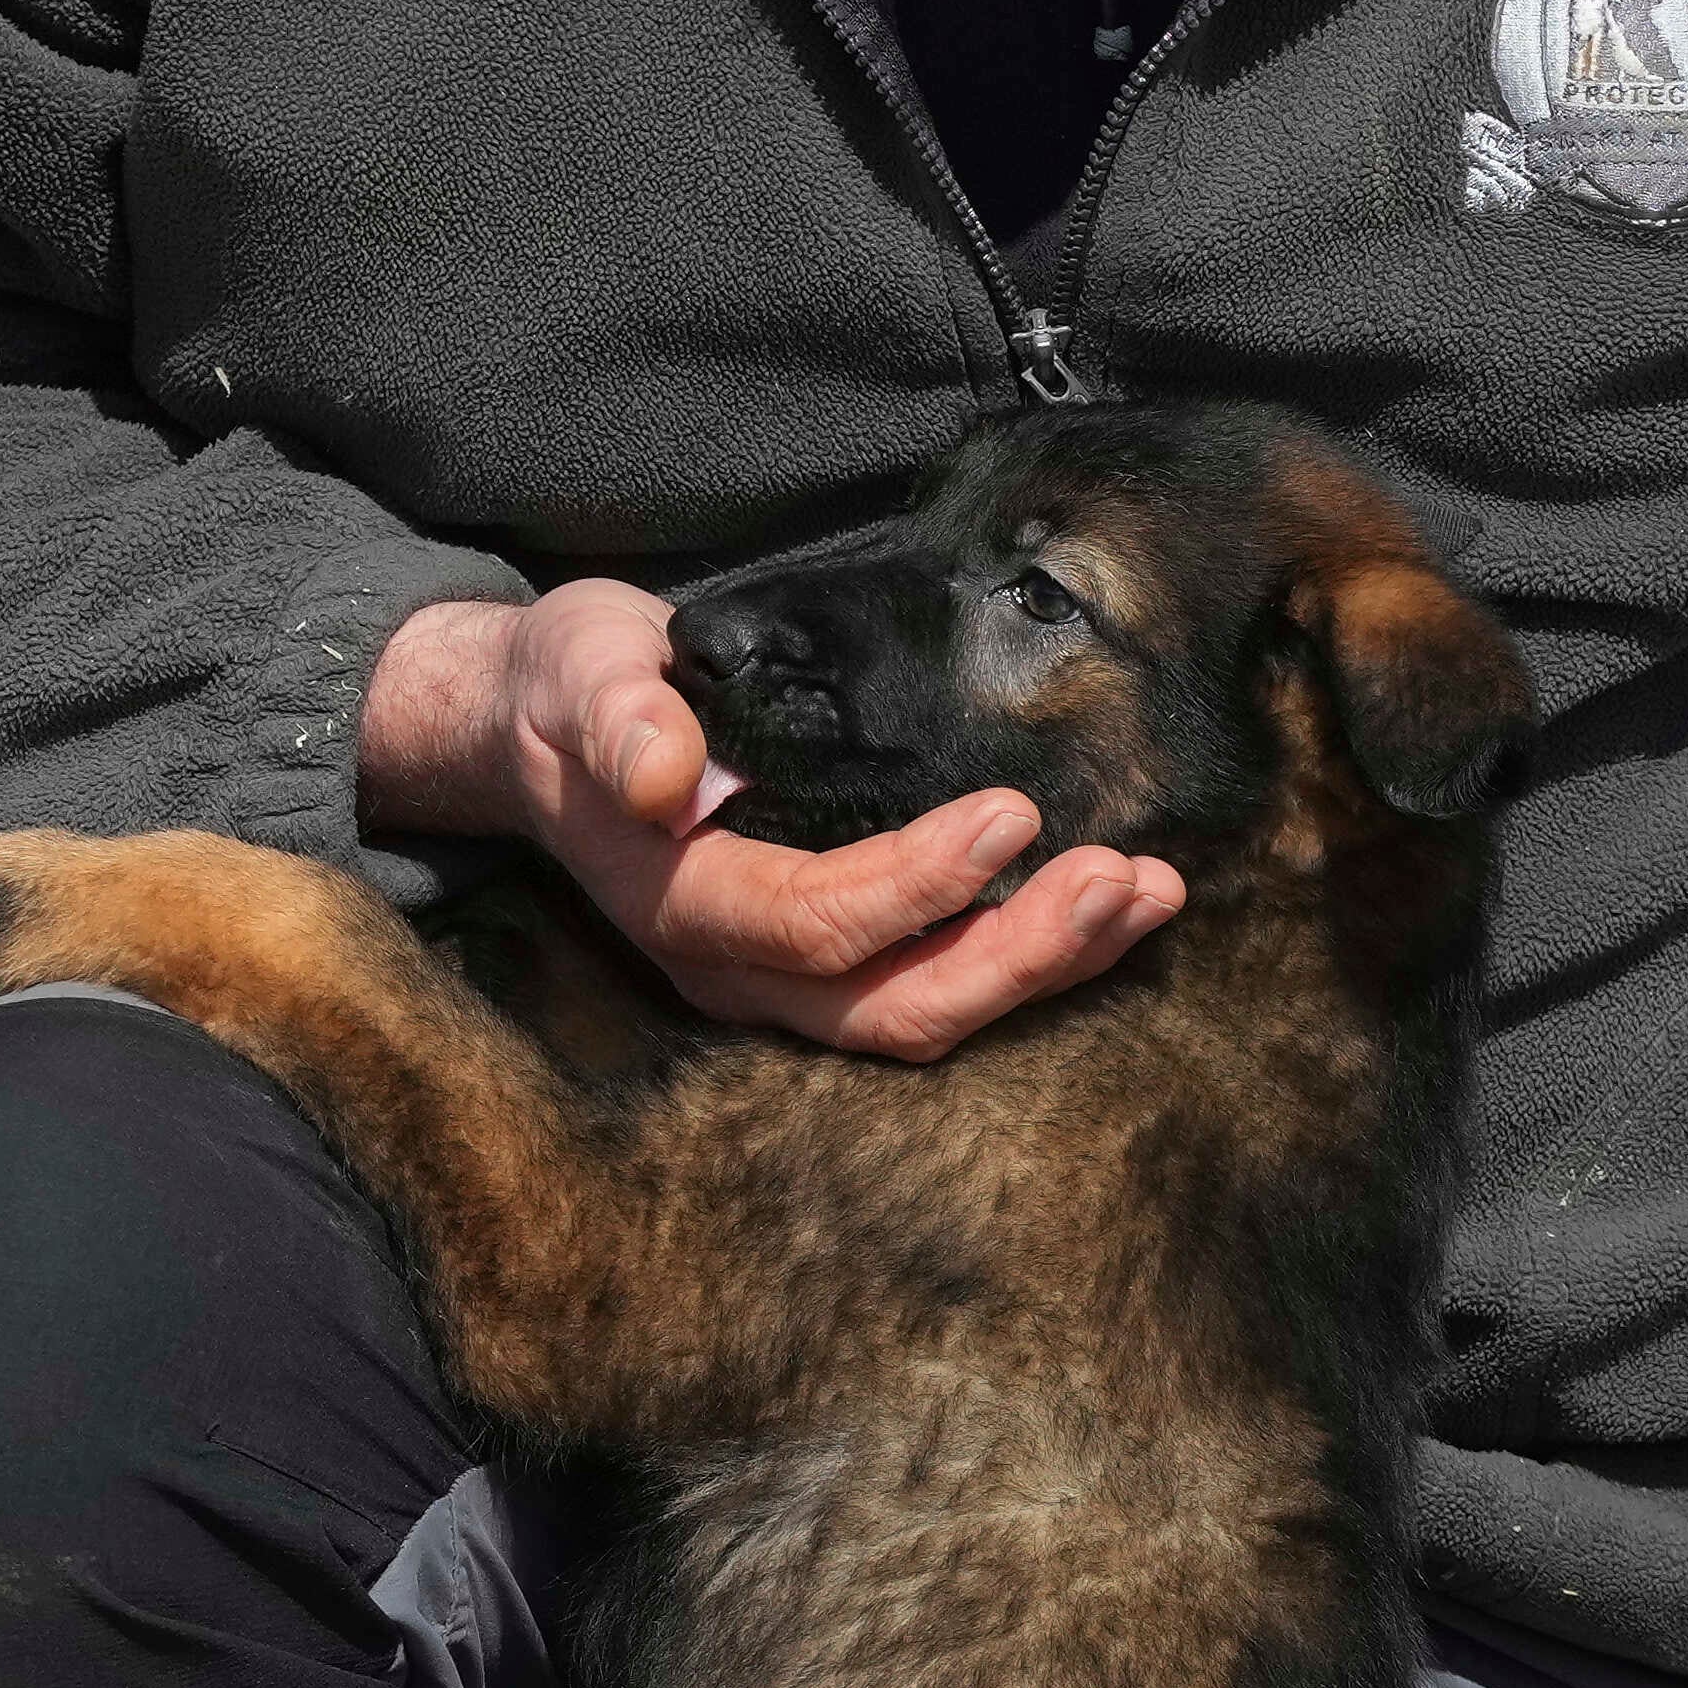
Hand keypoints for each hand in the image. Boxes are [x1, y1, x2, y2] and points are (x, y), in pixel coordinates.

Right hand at [356, 579, 1178, 1061]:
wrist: (539, 730)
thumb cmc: (572, 689)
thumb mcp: (581, 671)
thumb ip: (617, 716)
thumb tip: (663, 770)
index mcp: (684, 904)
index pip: (817, 922)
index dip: (919, 884)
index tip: (1013, 812)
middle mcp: (738, 969)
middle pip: (895, 1007)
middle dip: (1019, 954)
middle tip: (1122, 879)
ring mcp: (784, 980)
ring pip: (926, 1016)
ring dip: (1046, 966)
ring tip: (1147, 894)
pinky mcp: (827, 960)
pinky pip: (934, 988)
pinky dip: (1030, 957)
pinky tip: (1112, 913)